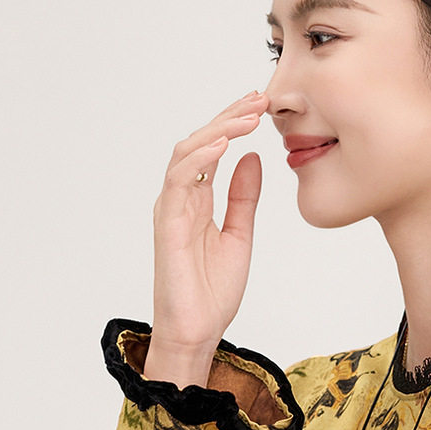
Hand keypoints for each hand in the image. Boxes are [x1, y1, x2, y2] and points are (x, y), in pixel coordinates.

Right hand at [150, 89, 272, 354]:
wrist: (198, 331)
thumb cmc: (212, 292)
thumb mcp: (240, 235)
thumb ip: (243, 197)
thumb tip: (253, 158)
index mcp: (197, 200)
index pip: (214, 150)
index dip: (234, 124)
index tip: (262, 105)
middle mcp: (180, 199)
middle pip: (200, 143)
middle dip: (229, 117)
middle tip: (259, 98)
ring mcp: (171, 209)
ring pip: (187, 154)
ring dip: (218, 131)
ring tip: (247, 116)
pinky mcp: (168, 225)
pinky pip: (179, 182)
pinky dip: (201, 160)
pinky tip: (223, 145)